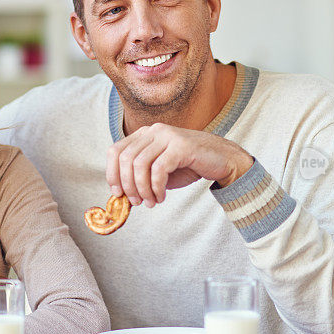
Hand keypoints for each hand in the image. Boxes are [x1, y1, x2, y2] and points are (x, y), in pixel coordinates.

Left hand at [106, 123, 253, 206]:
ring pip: (140, 165)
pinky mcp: (181, 146)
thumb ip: (140, 177)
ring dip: (142, 189)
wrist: (221, 160)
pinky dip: (156, 187)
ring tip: (150, 202)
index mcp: (144, 134)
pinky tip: (161, 197)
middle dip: (128, 186)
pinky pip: (159, 169)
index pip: (115, 151)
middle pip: (126, 159)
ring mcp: (167, 136)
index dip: (112, 174)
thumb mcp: (158, 171)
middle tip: (136, 202)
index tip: (118, 194)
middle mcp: (153, 131)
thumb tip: (122, 195)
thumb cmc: (188, 166)